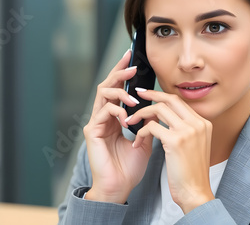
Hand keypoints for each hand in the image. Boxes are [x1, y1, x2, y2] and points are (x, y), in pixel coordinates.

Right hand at [83, 50, 153, 203]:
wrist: (119, 188)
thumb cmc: (129, 168)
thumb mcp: (145, 141)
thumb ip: (148, 123)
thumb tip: (157, 107)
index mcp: (114, 118)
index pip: (117, 90)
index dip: (123, 74)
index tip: (133, 60)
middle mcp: (103, 118)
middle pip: (107, 86)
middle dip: (119, 72)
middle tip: (132, 65)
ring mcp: (96, 123)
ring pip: (102, 94)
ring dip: (120, 91)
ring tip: (134, 98)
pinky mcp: (92, 132)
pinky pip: (103, 112)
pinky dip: (117, 111)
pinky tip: (128, 119)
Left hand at [128, 89, 214, 213]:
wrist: (195, 192)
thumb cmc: (190, 173)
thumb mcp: (193, 146)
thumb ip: (185, 129)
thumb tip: (167, 118)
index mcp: (203, 123)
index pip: (179, 102)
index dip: (162, 96)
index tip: (149, 95)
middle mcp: (198, 124)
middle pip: (170, 99)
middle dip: (151, 95)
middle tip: (137, 95)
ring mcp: (188, 131)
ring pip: (159, 109)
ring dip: (141, 114)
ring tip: (130, 121)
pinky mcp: (176, 141)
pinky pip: (151, 127)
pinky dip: (140, 132)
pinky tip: (136, 142)